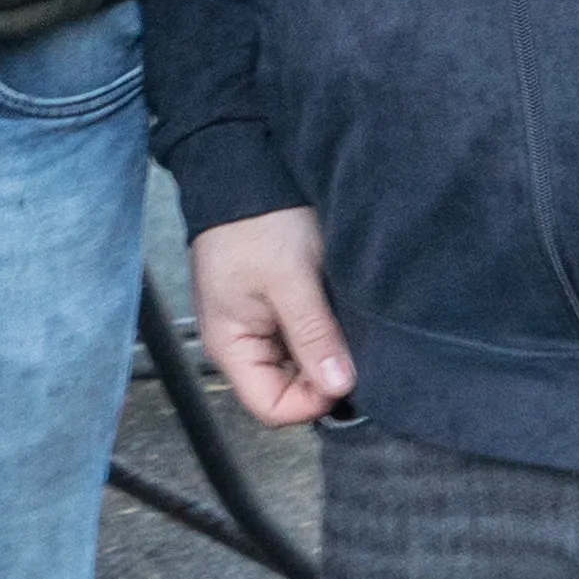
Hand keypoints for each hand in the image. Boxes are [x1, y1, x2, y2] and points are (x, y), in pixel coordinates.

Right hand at [190, 208, 356, 426]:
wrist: (245, 171)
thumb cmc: (256, 222)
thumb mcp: (290, 280)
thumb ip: (313, 336)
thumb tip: (339, 387)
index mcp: (230, 345)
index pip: (272, 407)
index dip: (311, 400)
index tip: (343, 371)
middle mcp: (239, 344)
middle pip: (287, 390)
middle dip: (321, 375)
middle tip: (348, 342)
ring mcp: (256, 327)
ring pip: (298, 366)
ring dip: (324, 352)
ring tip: (339, 319)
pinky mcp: (272, 309)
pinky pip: (300, 340)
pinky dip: (322, 333)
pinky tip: (333, 309)